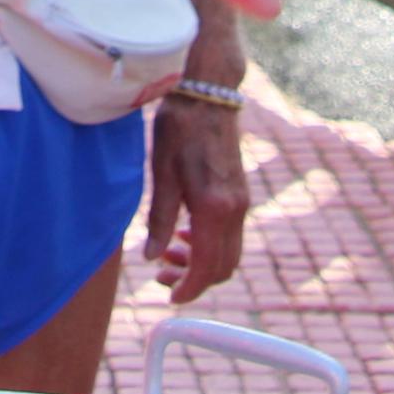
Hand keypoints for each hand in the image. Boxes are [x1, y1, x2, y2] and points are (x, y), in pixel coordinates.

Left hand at [143, 91, 248, 301]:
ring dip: (202, 264)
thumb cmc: (179, 130)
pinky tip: (185, 235)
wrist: (208, 95)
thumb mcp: (162, 175)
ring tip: (170, 256)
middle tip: (162, 276)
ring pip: (230, 254)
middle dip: (195, 280)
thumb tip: (151, 258)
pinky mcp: (241, 195)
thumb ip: (160, 220)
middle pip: (224, 268)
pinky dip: (210, 246)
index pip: (207, 267)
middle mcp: (235, 210)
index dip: (189, 289)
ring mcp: (242, 203)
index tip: (169, 298)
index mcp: (215, 209)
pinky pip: (231, 235)